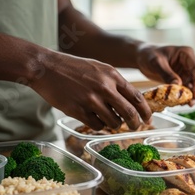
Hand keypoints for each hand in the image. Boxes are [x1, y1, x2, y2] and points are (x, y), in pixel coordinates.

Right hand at [31, 52, 150, 129]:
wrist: (46, 67)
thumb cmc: (73, 67)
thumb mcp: (99, 68)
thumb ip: (114, 83)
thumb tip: (130, 101)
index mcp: (112, 75)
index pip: (137, 97)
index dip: (145, 111)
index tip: (148, 119)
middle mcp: (104, 87)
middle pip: (129, 113)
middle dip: (135, 123)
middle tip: (135, 127)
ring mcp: (90, 100)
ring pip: (113, 122)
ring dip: (114, 125)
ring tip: (110, 121)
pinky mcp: (77, 110)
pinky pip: (96, 125)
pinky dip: (99, 125)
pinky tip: (95, 120)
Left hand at [136, 44, 194, 104]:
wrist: (143, 57)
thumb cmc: (148, 55)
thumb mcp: (155, 62)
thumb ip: (166, 73)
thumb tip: (178, 85)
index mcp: (186, 54)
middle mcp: (190, 62)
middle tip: (192, 102)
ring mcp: (187, 71)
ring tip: (185, 104)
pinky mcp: (183, 79)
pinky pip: (189, 89)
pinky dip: (187, 96)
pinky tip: (180, 103)